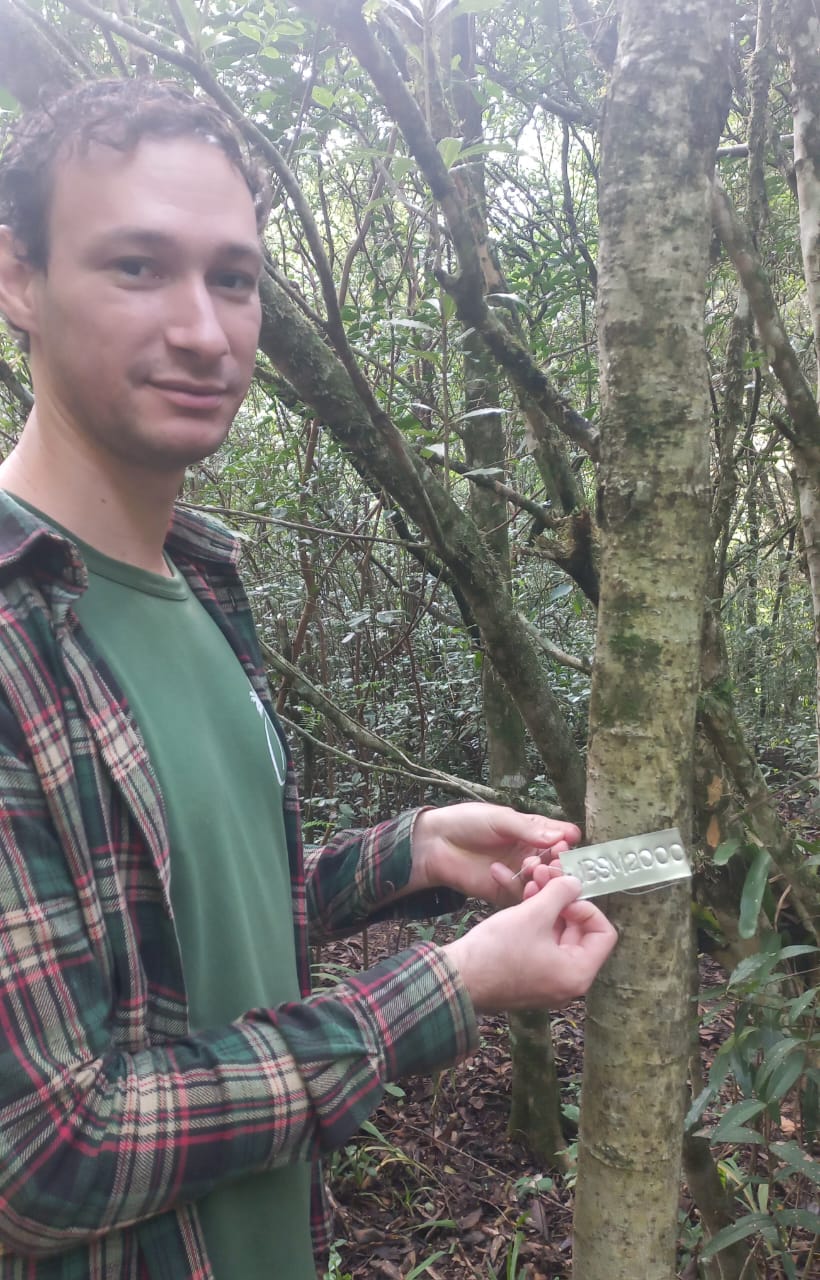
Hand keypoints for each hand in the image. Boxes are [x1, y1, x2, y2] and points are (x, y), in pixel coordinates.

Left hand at [410, 802, 581, 905]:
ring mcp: (518, 875)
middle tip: (555, 860)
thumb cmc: (467, 822)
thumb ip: (528, 829)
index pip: (560, 838)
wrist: (435, 843)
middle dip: (557, 862)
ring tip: (531, 867)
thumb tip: (559, 837)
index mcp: (533, 832)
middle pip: (555, 863)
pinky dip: (514, 886)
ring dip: (540, 876)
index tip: (566, 843)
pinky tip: (498, 872)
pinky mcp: (503, 892)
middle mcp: (530, 854)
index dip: (566, 841)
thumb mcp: (499, 819)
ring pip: (541, 882)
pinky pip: (518, 895)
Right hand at [443, 870, 617, 1012]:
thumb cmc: (498, 951)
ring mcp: (548, 981)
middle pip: (581, 933)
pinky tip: (524, 897)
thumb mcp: (533, 914)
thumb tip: (577, 883)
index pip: (604, 933)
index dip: (587, 906)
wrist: (457, 979)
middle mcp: (568, 982)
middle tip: (547, 876)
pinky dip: (537, 922)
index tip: (565, 891)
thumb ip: (561, 893)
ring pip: (559, 935)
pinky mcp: (529, 976)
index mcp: (578, 973)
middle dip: (564, 901)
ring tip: (532, 880)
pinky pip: (543, 944)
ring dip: (549, 906)